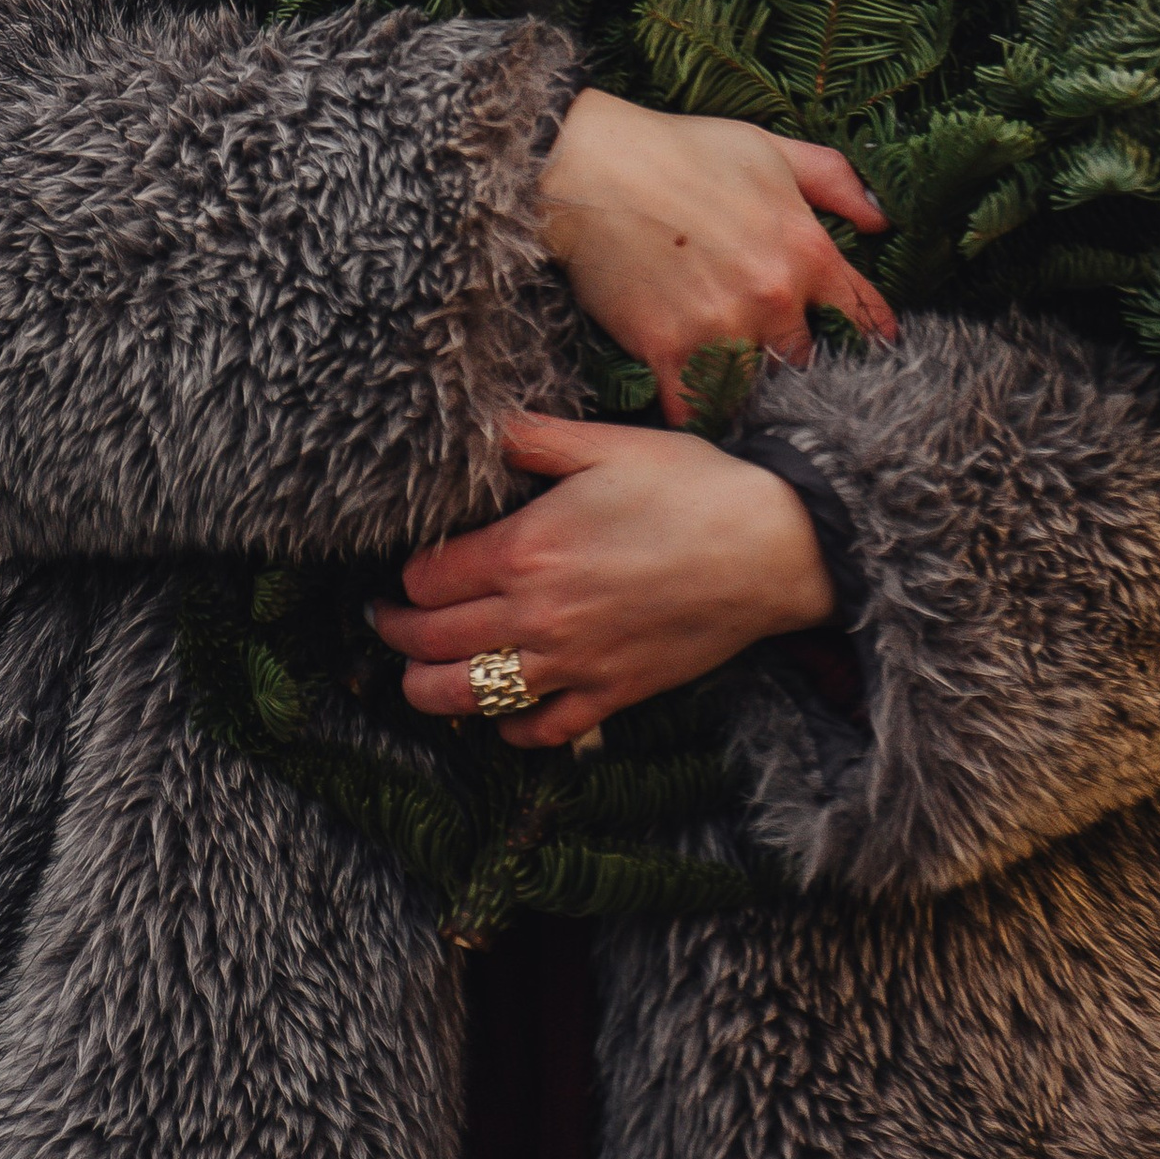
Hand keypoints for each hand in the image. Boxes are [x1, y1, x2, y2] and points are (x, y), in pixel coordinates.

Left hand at [373, 411, 836, 747]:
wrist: (773, 547)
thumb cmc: (693, 486)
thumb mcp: (607, 444)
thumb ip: (532, 436)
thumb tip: (479, 427)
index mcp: (525, 549)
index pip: (425, 580)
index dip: (406, 574)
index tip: (408, 568)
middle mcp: (536, 615)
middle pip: (430, 642)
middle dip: (397, 633)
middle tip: (386, 621)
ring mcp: (572, 663)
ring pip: (466, 699)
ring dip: (428, 690)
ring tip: (418, 674)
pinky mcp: (611, 695)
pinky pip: (539, 731)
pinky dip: (508, 729)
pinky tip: (501, 713)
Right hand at [536, 87, 893, 425]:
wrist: (591, 168)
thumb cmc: (681, 151)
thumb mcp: (770, 149)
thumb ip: (835, 182)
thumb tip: (883, 220)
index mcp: (805, 248)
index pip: (862, 313)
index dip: (868, 334)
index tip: (868, 351)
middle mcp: (773, 295)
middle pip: (806, 358)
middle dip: (794, 359)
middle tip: (777, 359)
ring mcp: (722, 327)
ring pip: (755, 385)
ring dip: (747, 385)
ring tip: (736, 382)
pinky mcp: (669, 350)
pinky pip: (696, 406)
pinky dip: (696, 408)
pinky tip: (693, 400)